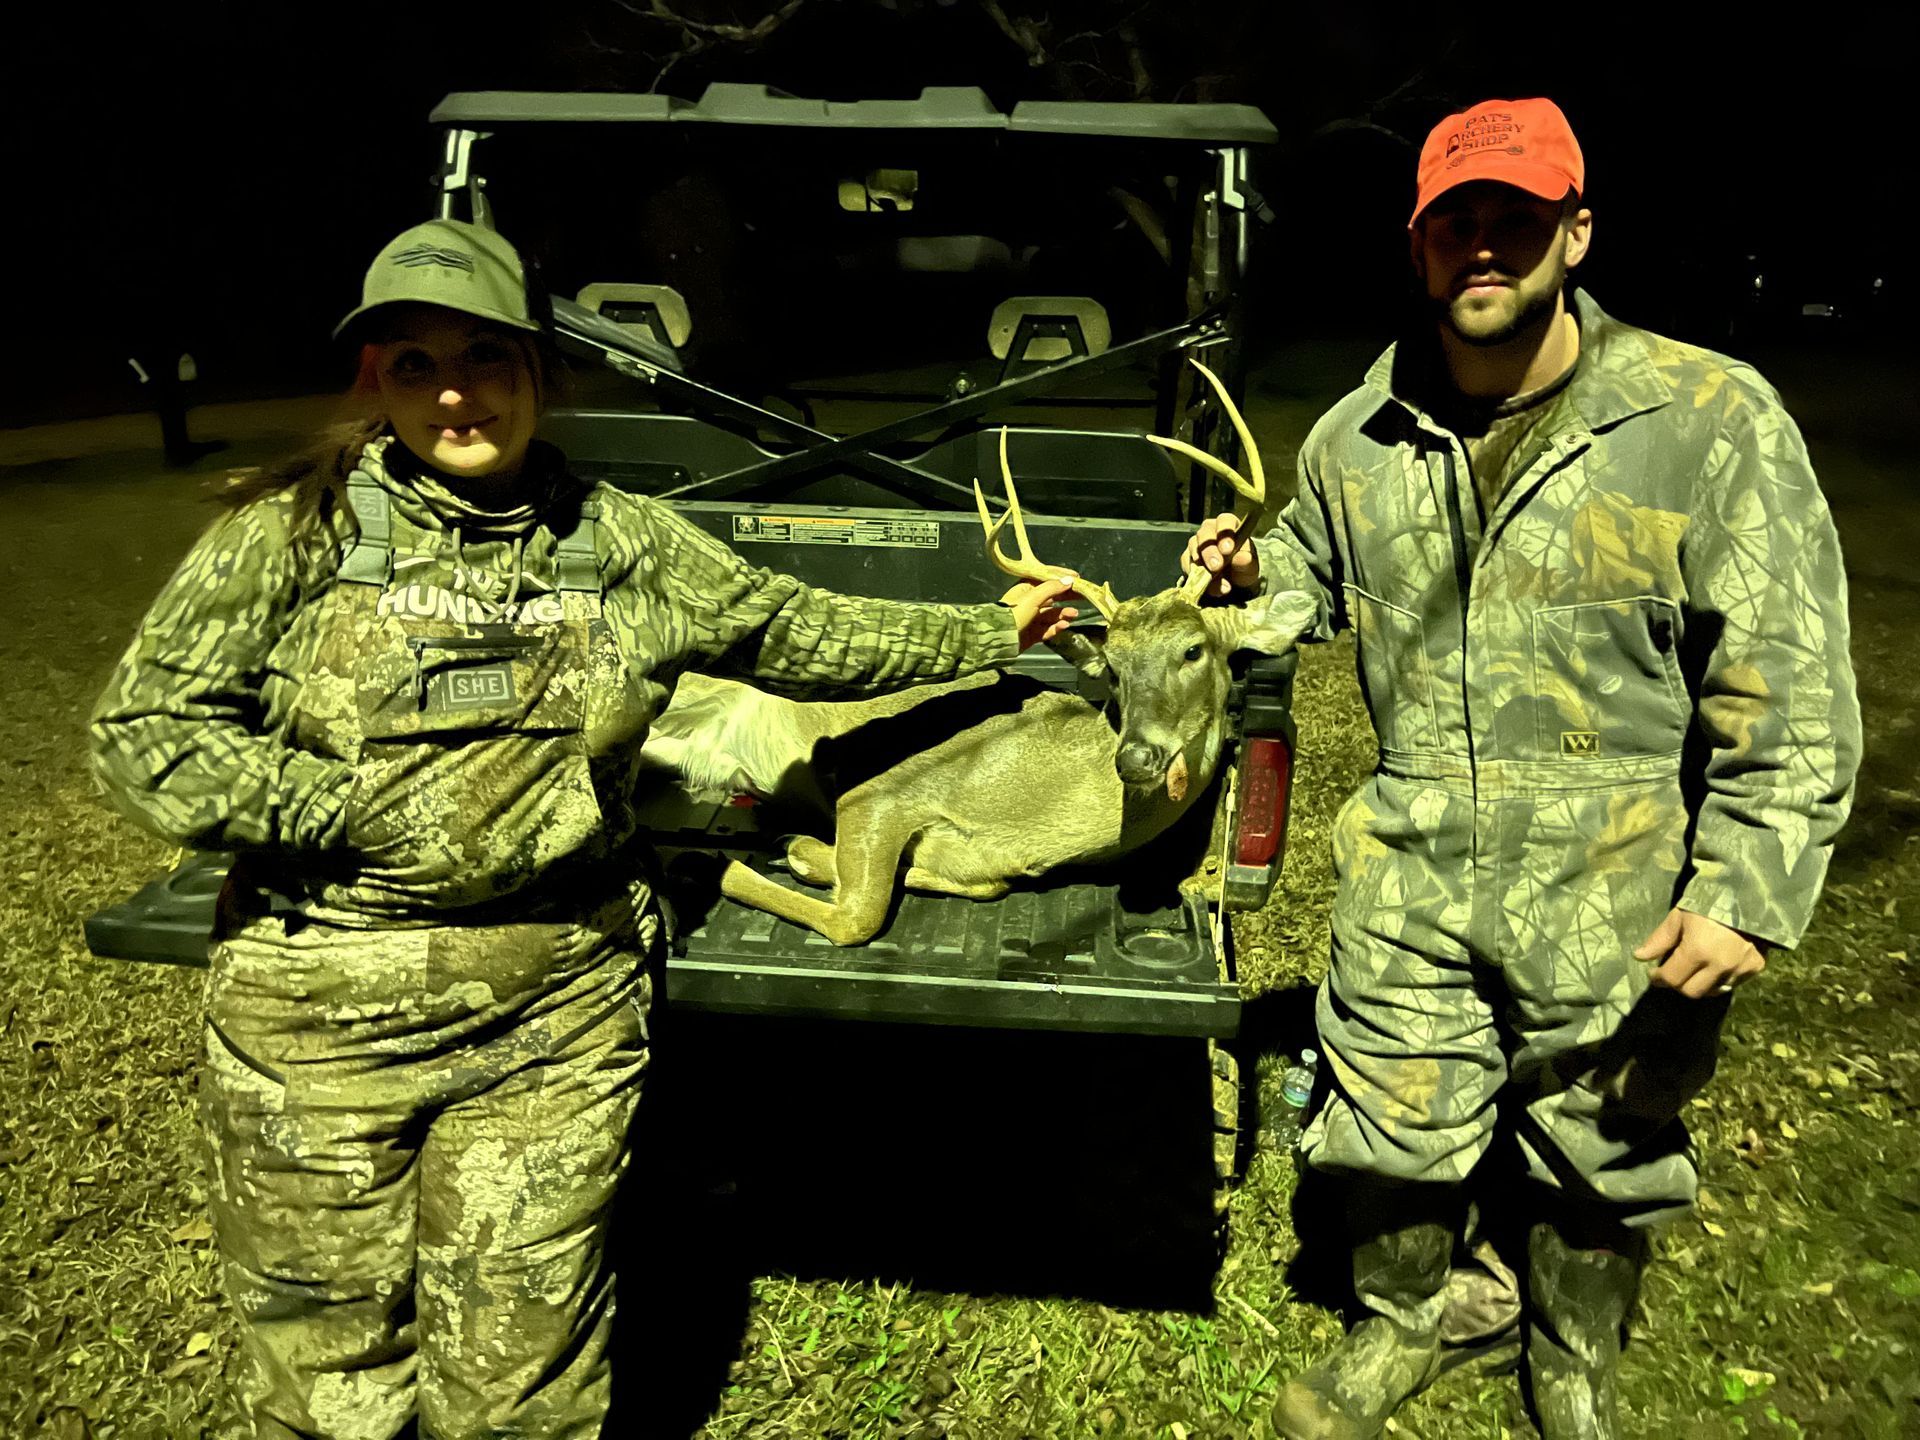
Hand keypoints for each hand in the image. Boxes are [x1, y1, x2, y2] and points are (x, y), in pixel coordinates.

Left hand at [1001, 577, 1078, 650]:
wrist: (1000, 638)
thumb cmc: (1014, 613)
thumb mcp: (1033, 597)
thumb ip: (1052, 588)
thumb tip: (1069, 580)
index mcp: (1027, 588)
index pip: (1047, 578)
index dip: (1062, 577)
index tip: (1077, 578)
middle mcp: (1030, 601)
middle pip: (1053, 596)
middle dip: (1067, 596)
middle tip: (1083, 596)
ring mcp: (1032, 618)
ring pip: (1052, 614)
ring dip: (1064, 614)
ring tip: (1073, 614)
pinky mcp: (1033, 633)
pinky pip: (1048, 628)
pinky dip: (1057, 627)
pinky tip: (1064, 625)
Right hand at [1182, 512, 1260, 599]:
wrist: (1233, 581)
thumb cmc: (1242, 566)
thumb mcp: (1249, 565)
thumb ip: (1246, 561)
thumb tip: (1243, 558)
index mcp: (1229, 524)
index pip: (1225, 521)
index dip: (1225, 533)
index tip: (1227, 549)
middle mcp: (1210, 530)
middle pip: (1205, 534)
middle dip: (1210, 552)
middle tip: (1216, 567)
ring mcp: (1197, 542)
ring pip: (1193, 547)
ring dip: (1202, 564)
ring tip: (1213, 579)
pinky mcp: (1188, 557)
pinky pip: (1186, 562)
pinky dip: (1194, 573)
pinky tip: (1204, 583)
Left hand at [1634, 907, 1768, 998]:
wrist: (1749, 895)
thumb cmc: (1709, 903)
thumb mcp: (1679, 916)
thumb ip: (1659, 939)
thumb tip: (1638, 957)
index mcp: (1697, 951)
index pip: (1672, 979)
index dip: (1659, 979)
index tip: (1654, 974)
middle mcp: (1720, 965)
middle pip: (1692, 992)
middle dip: (1678, 984)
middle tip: (1674, 973)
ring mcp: (1740, 969)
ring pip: (1713, 991)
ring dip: (1700, 984)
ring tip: (1695, 970)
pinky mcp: (1755, 967)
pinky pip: (1733, 983)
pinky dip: (1721, 980)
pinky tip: (1715, 967)